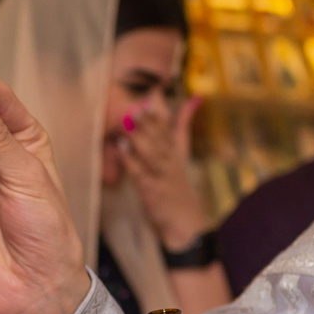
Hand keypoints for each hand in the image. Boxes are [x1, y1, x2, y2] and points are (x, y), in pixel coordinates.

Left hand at [117, 96, 211, 250]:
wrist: (186, 222)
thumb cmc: (178, 184)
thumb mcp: (182, 153)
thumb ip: (183, 124)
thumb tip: (193, 98)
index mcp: (176, 151)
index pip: (170, 126)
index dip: (161, 110)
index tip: (152, 91)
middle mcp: (171, 161)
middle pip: (161, 138)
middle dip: (149, 121)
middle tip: (137, 104)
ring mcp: (162, 176)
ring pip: (152, 154)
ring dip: (139, 138)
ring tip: (126, 123)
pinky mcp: (153, 192)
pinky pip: (140, 175)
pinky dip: (130, 162)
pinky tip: (120, 150)